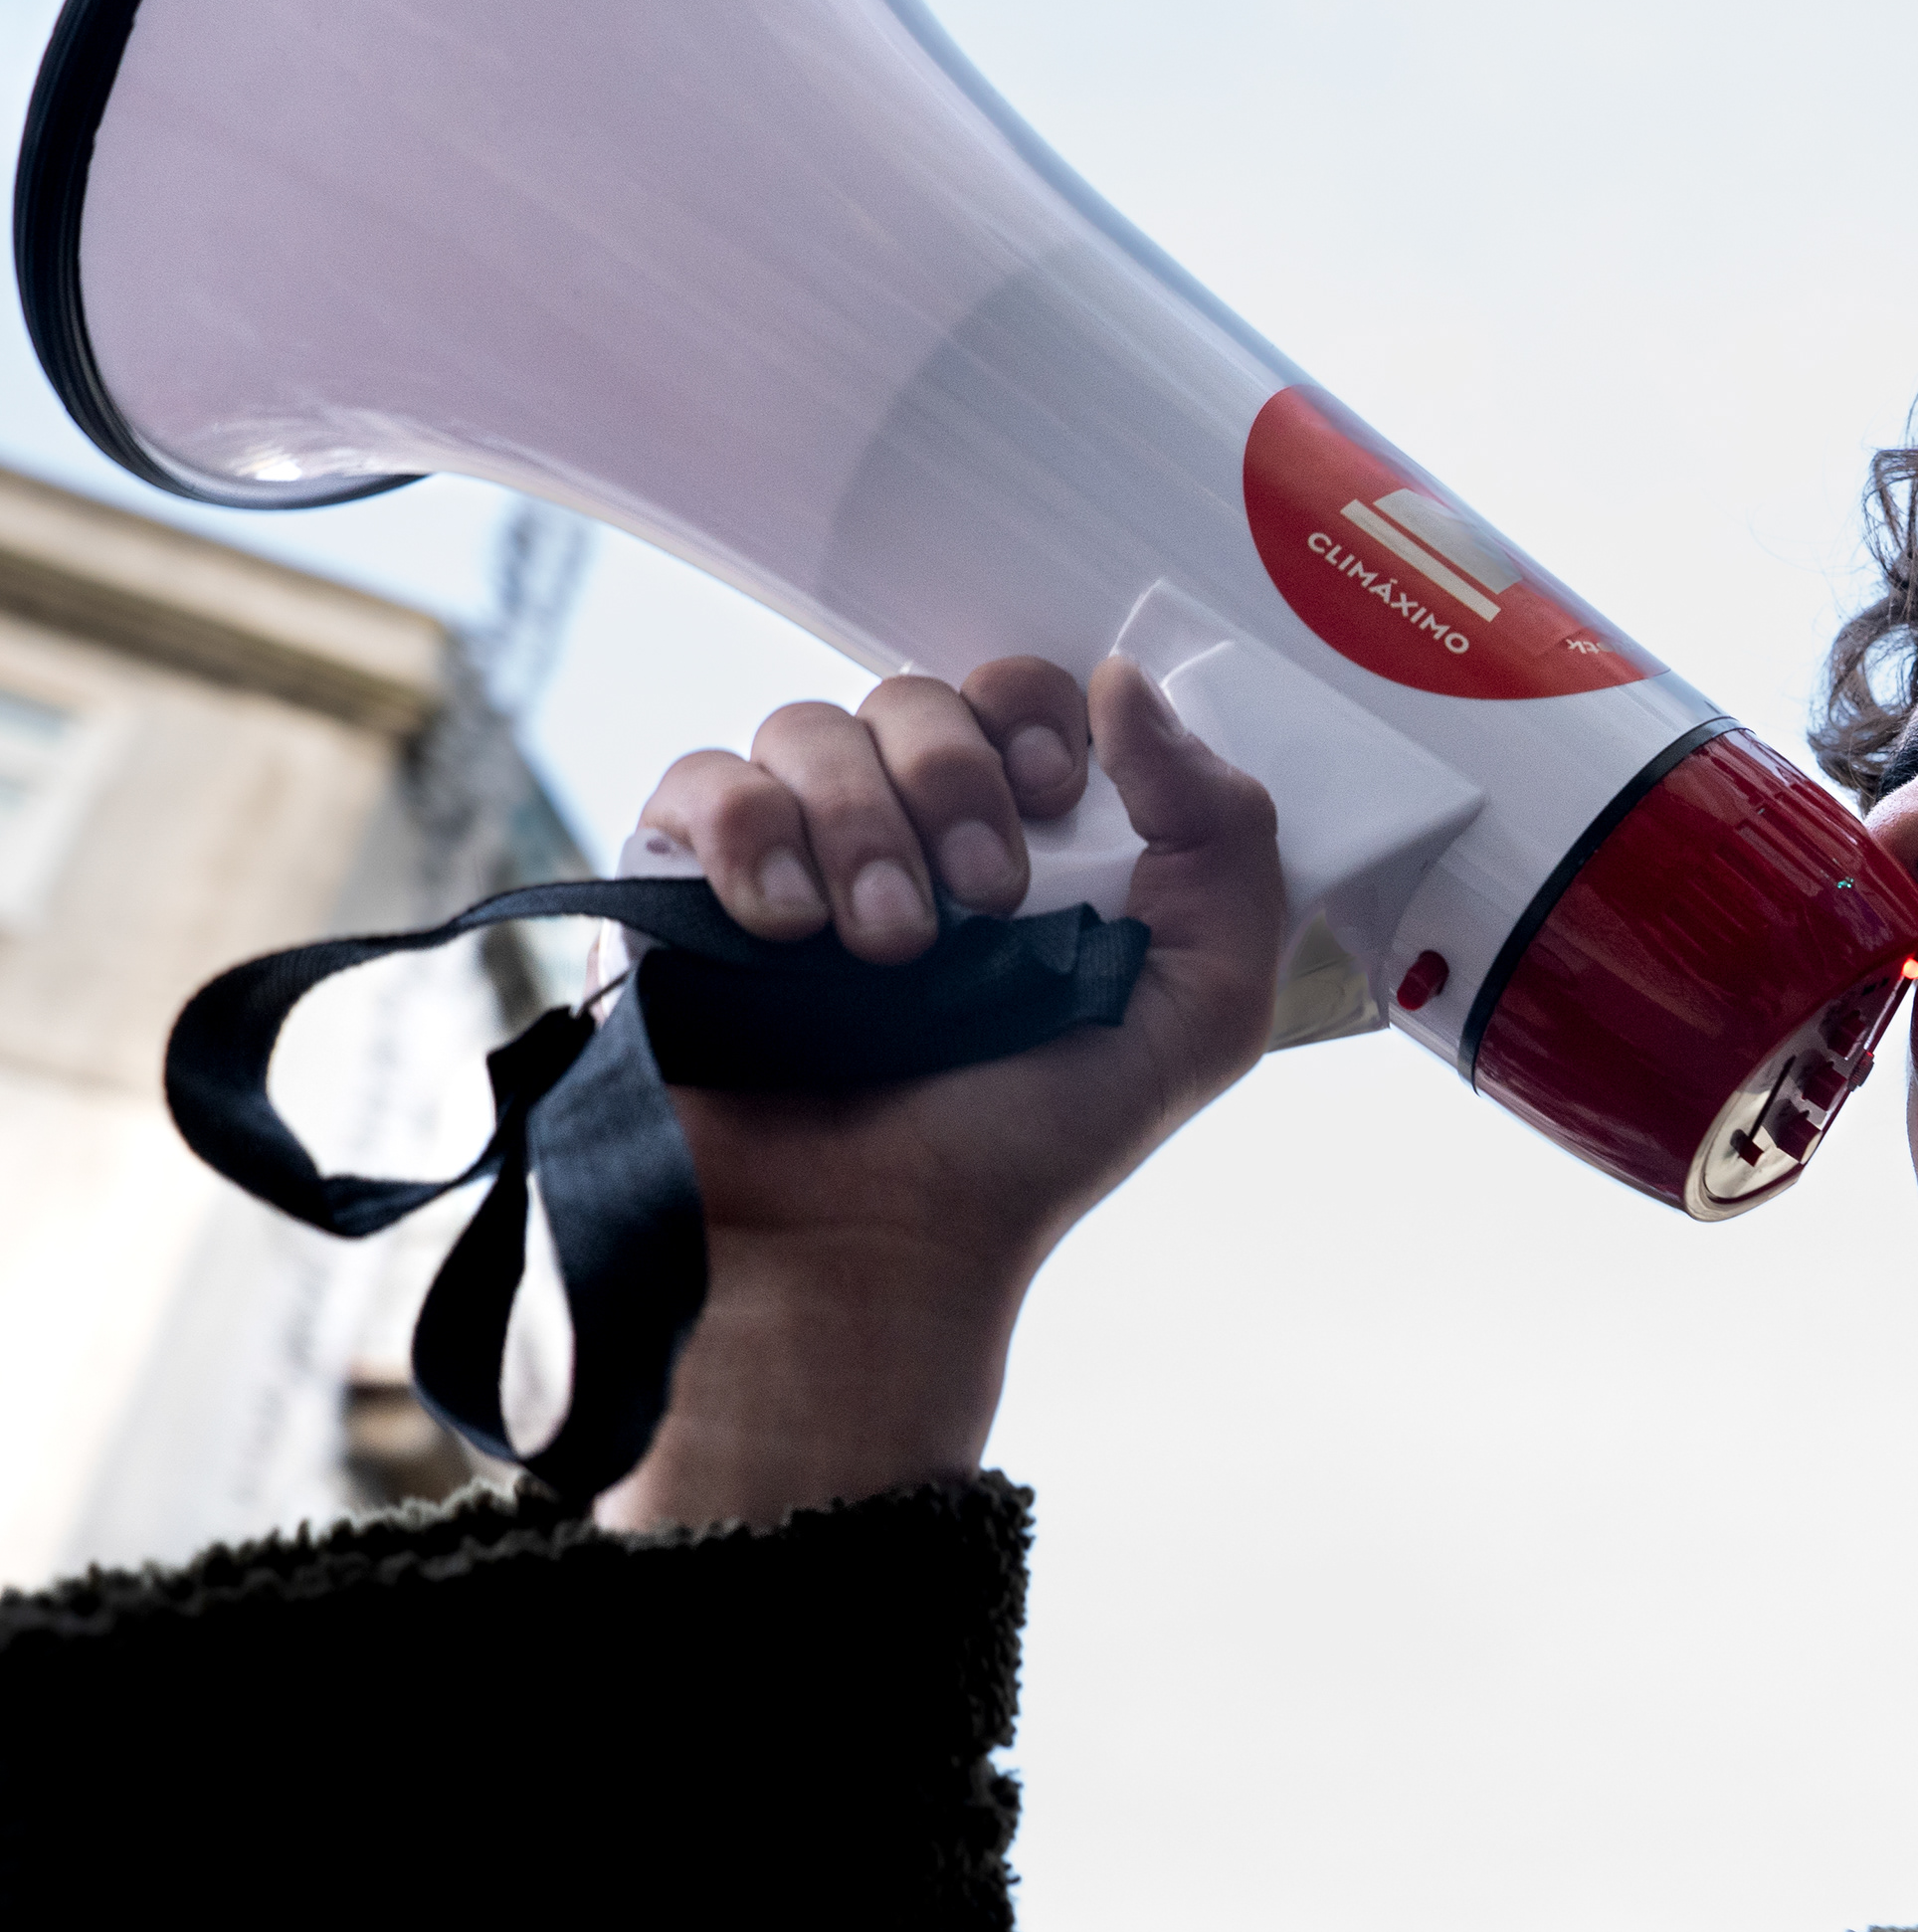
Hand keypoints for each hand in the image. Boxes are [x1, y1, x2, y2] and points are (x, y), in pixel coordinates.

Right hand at [594, 658, 1287, 1531]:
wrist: (878, 1249)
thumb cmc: (1032, 1144)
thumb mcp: (1201, 1005)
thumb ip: (1223, 837)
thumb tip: (1125, 681)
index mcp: (1023, 842)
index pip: (1018, 694)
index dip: (1032, 716)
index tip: (1055, 793)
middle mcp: (902, 835)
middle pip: (913, 696)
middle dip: (953, 783)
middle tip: (981, 902)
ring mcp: (789, 858)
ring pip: (806, 729)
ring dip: (862, 828)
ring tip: (887, 953)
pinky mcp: (679, 892)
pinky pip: (699, 781)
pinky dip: (746, 834)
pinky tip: (784, 929)